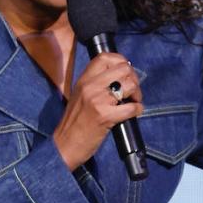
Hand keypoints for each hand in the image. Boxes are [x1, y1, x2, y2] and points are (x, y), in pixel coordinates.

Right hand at [52, 53, 143, 170]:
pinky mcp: (105, 117)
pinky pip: (131, 107)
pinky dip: (138, 109)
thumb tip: (119, 76)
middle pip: (122, 69)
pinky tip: (134, 112)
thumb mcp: (79, 95)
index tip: (126, 71)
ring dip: (137, 94)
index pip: (105, 57)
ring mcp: (98, 101)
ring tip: (134, 101)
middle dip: (133, 78)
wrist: (65, 145)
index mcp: (83, 80)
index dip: (120, 60)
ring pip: (129, 85)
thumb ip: (95, 84)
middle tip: (132, 90)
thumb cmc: (74, 123)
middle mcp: (90, 86)